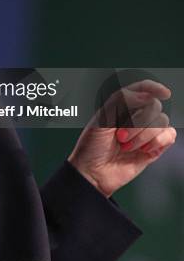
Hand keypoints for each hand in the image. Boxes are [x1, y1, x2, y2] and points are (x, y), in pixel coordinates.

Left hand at [68, 80, 176, 197]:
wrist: (92, 173)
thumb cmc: (91, 145)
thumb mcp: (101, 119)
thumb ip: (122, 101)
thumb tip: (147, 95)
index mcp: (121, 105)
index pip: (142, 89)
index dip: (153, 87)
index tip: (163, 93)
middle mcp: (136, 116)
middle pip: (154, 106)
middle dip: (138, 122)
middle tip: (120, 136)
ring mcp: (146, 132)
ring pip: (162, 121)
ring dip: (143, 135)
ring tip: (126, 146)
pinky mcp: (153, 148)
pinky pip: (169, 136)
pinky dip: (158, 141)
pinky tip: (144, 149)